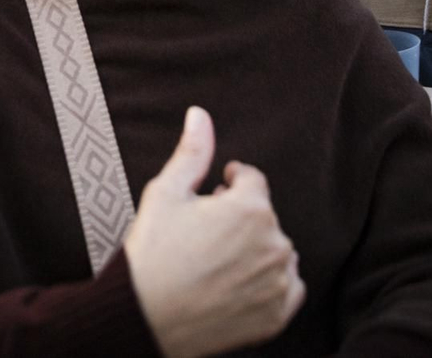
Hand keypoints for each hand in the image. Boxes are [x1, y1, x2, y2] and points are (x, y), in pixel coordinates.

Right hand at [123, 107, 304, 357]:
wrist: (144, 317)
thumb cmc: (152, 253)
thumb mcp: (166, 193)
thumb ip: (192, 152)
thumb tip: (200, 114)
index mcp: (251, 208)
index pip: (251, 180)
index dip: (227, 184)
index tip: (210, 197)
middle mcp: (275, 243)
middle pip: (263, 217)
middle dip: (239, 219)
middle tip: (203, 235)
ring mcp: (279, 281)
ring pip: (275, 251)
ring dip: (254, 249)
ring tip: (215, 261)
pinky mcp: (278, 314)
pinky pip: (286, 287)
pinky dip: (267, 283)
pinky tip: (234, 285)